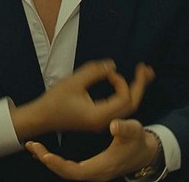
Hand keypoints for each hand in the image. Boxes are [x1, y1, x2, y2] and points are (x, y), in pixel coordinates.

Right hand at [10, 60, 154, 138]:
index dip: (120, 81)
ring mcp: (103, 122)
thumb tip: (112, 65)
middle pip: (132, 104)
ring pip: (127, 106)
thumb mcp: (73, 82)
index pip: (124, 98)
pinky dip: (126, 94)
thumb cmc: (54, 101)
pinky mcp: (99, 118)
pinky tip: (126, 84)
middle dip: (140, 85)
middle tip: (147, 69)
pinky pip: (119, 107)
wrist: (41, 117)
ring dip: (135, 89)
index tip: (108, 72)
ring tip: (143, 74)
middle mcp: (104, 121)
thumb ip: (94, 72)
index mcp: (99, 115)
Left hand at [24, 119, 160, 180]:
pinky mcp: (91, 168)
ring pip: (66, 171)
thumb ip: (125, 128)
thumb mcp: (134, 131)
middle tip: (32, 146)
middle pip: (66, 172)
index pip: (76, 171)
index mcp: (103, 166)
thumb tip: (114, 125)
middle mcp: (96, 173)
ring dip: (49, 160)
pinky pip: (69, 167)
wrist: (145, 151)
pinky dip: (56, 161)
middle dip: (48, 161)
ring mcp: (93, 172)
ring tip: (33, 147)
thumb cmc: (138, 141)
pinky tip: (45, 152)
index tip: (45, 154)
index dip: (60, 164)